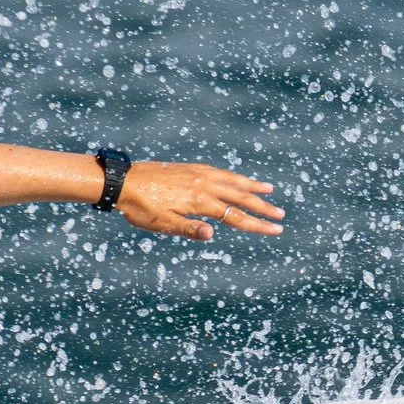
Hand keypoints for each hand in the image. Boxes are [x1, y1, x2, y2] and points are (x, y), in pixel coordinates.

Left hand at [116, 161, 285, 241]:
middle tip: (281, 215)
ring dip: (252, 187)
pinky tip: (238, 179)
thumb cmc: (139, 207)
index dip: (256, 224)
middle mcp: (203, 184)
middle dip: (262, 207)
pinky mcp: (190, 168)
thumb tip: (212, 234)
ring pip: (232, 180)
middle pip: (240, 197)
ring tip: (270, 190)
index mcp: (199, 201)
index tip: (276, 230)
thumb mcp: (162, 224)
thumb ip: (188, 229)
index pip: (235, 216)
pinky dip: (234, 177)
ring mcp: (198, 174)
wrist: (122, 181)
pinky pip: (220, 172)